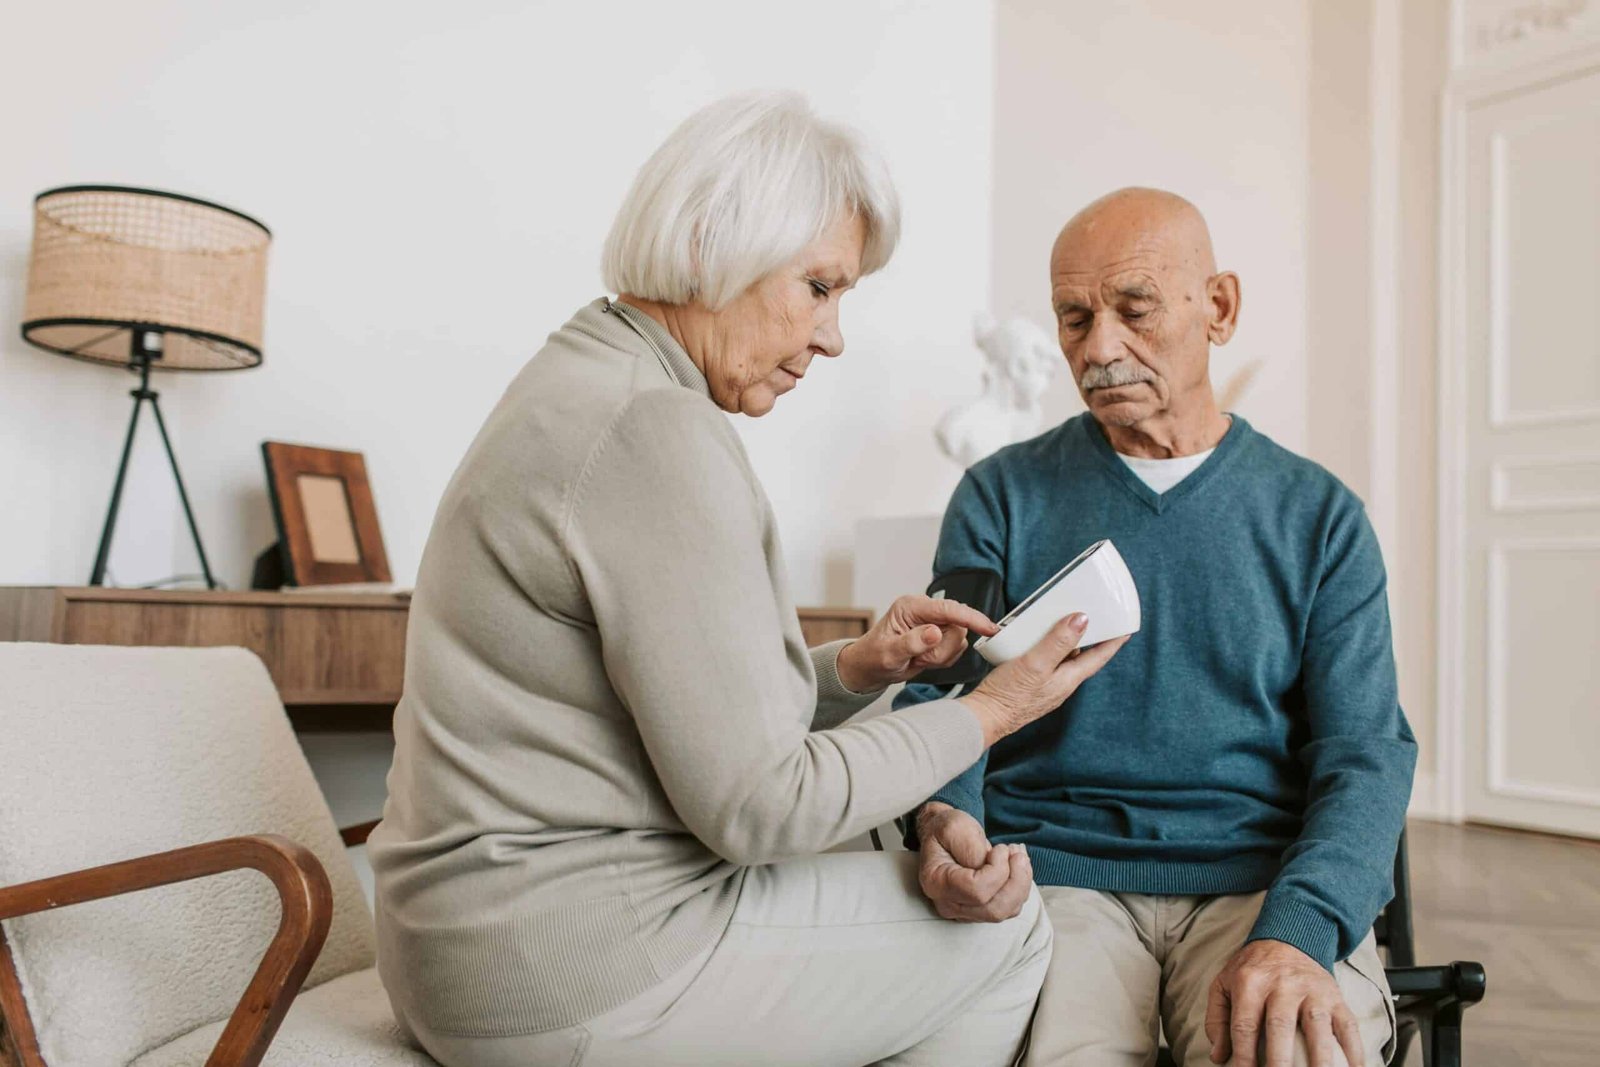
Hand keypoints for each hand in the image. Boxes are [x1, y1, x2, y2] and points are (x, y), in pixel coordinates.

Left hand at [834, 595, 998, 692]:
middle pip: (957, 627)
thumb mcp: (889, 654)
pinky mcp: (940, 636)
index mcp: (911, 606)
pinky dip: (942, 660)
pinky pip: (955, 650)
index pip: (948, 609)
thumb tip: (935, 632)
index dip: (971, 618)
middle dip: (942, 649)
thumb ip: (912, 643)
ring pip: (958, 640)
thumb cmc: (872, 657)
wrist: (869, 669)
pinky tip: (924, 660)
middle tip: (919, 658)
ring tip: (918, 658)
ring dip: (941, 656)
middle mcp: (925, 611)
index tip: (989, 628)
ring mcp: (934, 623)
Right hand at [915, 802, 1032, 921]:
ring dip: (1021, 882)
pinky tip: (1016, 865)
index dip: (998, 871)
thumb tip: (993, 870)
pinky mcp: (981, 911)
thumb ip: (971, 848)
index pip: (976, 891)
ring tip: (1018, 855)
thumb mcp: (954, 827)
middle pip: (993, 909)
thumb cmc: (946, 831)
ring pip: (1006, 911)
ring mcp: (965, 912)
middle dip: (1016, 880)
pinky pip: (1010, 907)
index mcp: (937, 883)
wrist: (942, 837)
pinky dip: (1021, 887)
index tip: (1000, 849)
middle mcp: (948, 904)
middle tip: (1017, 853)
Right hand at [960, 614, 1128, 746]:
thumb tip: (1081, 620)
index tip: (1124, 629)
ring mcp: (1044, 686)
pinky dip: (1042, 648)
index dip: (1112, 642)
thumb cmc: (1008, 697)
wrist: (982, 718)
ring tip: (1053, 622)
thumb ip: (1058, 642)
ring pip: (1059, 658)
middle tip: (1086, 616)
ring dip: (1060, 640)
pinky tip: (1029, 641)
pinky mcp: (1028, 685)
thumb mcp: (1035, 663)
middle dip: (1085, 637)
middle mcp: (1059, 684)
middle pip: (1079, 656)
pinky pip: (1043, 662)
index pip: (1098, 657)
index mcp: (1067, 680)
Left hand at [1205, 939, 1364, 1066]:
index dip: (1243, 1056)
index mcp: (1250, 982)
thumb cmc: (1253, 970)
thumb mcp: (1225, 985)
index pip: (1245, 1025)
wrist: (1288, 938)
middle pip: (1280, 1026)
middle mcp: (1282, 984)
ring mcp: (1313, 991)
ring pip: (1317, 1027)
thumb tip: (1219, 1056)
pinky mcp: (1336, 997)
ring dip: (1319, 1059)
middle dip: (1279, 1060)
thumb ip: (1217, 1020)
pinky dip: (1354, 1052)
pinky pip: (1348, 1027)